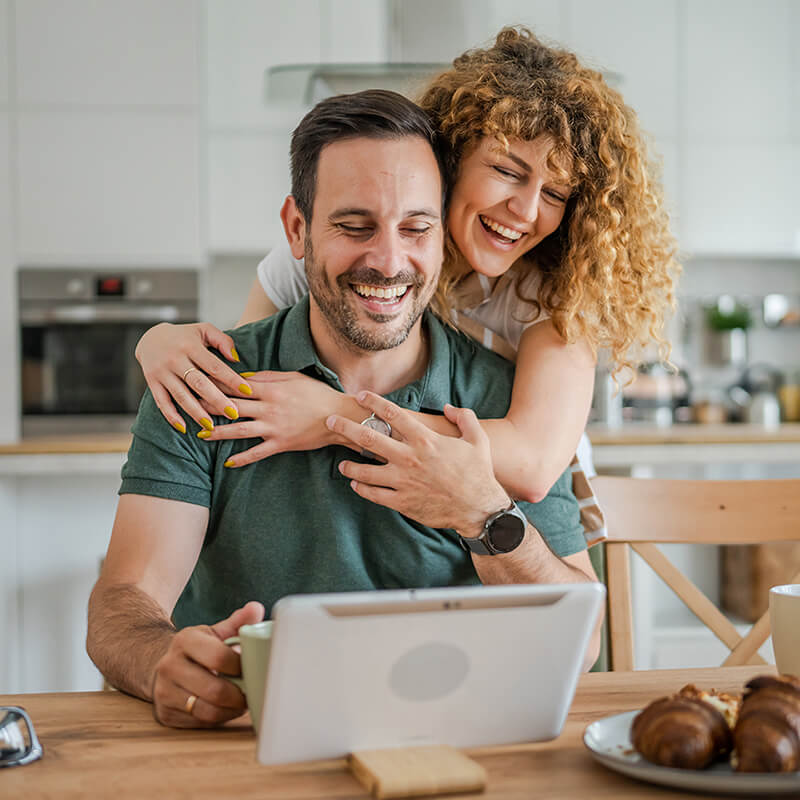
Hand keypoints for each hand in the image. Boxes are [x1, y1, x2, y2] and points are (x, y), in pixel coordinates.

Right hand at [135, 322, 252, 432]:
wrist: (150, 337)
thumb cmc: (185, 336)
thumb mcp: (204, 330)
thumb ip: (222, 341)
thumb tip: (236, 359)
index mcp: (191, 346)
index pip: (214, 365)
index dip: (231, 379)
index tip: (248, 391)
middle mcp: (175, 359)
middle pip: (199, 383)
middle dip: (217, 400)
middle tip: (233, 414)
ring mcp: (162, 372)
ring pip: (181, 395)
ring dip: (196, 412)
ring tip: (211, 426)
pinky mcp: (152, 382)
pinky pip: (161, 401)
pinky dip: (171, 416)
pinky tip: (184, 428)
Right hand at [151, 601, 263, 727]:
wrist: (164, 666)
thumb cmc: (198, 649)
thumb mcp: (214, 632)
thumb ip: (237, 622)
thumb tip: (256, 608)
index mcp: (185, 640)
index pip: (219, 657)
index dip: (240, 667)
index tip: (252, 669)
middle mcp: (169, 665)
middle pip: (214, 690)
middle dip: (239, 695)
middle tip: (252, 692)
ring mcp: (164, 691)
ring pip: (207, 711)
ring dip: (231, 710)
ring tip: (242, 703)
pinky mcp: (165, 714)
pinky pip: (199, 723)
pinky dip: (218, 719)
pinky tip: (226, 709)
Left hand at [196, 371, 349, 466]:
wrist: (339, 416)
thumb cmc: (318, 394)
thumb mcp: (293, 377)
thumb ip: (267, 376)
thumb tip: (242, 376)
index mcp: (271, 389)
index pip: (237, 385)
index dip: (216, 384)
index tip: (199, 382)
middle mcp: (269, 408)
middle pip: (232, 406)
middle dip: (208, 407)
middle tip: (189, 407)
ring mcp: (274, 427)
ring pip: (239, 430)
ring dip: (218, 432)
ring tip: (200, 435)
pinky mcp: (281, 444)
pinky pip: (257, 453)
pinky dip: (242, 458)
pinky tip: (228, 462)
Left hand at [326, 391, 510, 536]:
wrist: (479, 509)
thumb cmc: (478, 473)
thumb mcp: (478, 439)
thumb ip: (464, 418)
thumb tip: (448, 407)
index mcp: (425, 440)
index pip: (392, 415)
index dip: (373, 402)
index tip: (360, 395)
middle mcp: (409, 458)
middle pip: (368, 438)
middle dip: (346, 427)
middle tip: (331, 421)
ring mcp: (403, 481)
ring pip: (365, 471)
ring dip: (349, 466)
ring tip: (341, 464)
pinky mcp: (402, 502)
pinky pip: (374, 494)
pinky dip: (362, 489)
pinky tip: (356, 485)